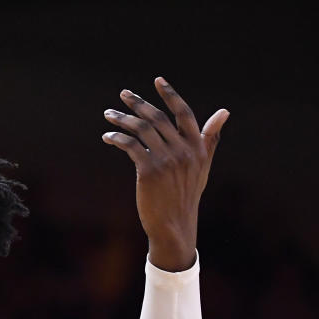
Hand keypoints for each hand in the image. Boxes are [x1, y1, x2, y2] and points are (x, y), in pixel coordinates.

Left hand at [102, 77, 228, 270]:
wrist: (174, 224)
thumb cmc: (186, 194)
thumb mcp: (203, 165)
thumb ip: (210, 138)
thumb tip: (224, 112)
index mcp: (198, 147)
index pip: (184, 113)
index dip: (171, 95)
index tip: (158, 80)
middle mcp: (184, 151)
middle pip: (158, 118)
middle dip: (138, 103)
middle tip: (124, 94)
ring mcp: (166, 160)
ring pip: (141, 130)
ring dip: (122, 119)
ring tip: (109, 115)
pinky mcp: (149, 171)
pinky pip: (130, 145)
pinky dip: (117, 138)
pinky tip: (108, 137)